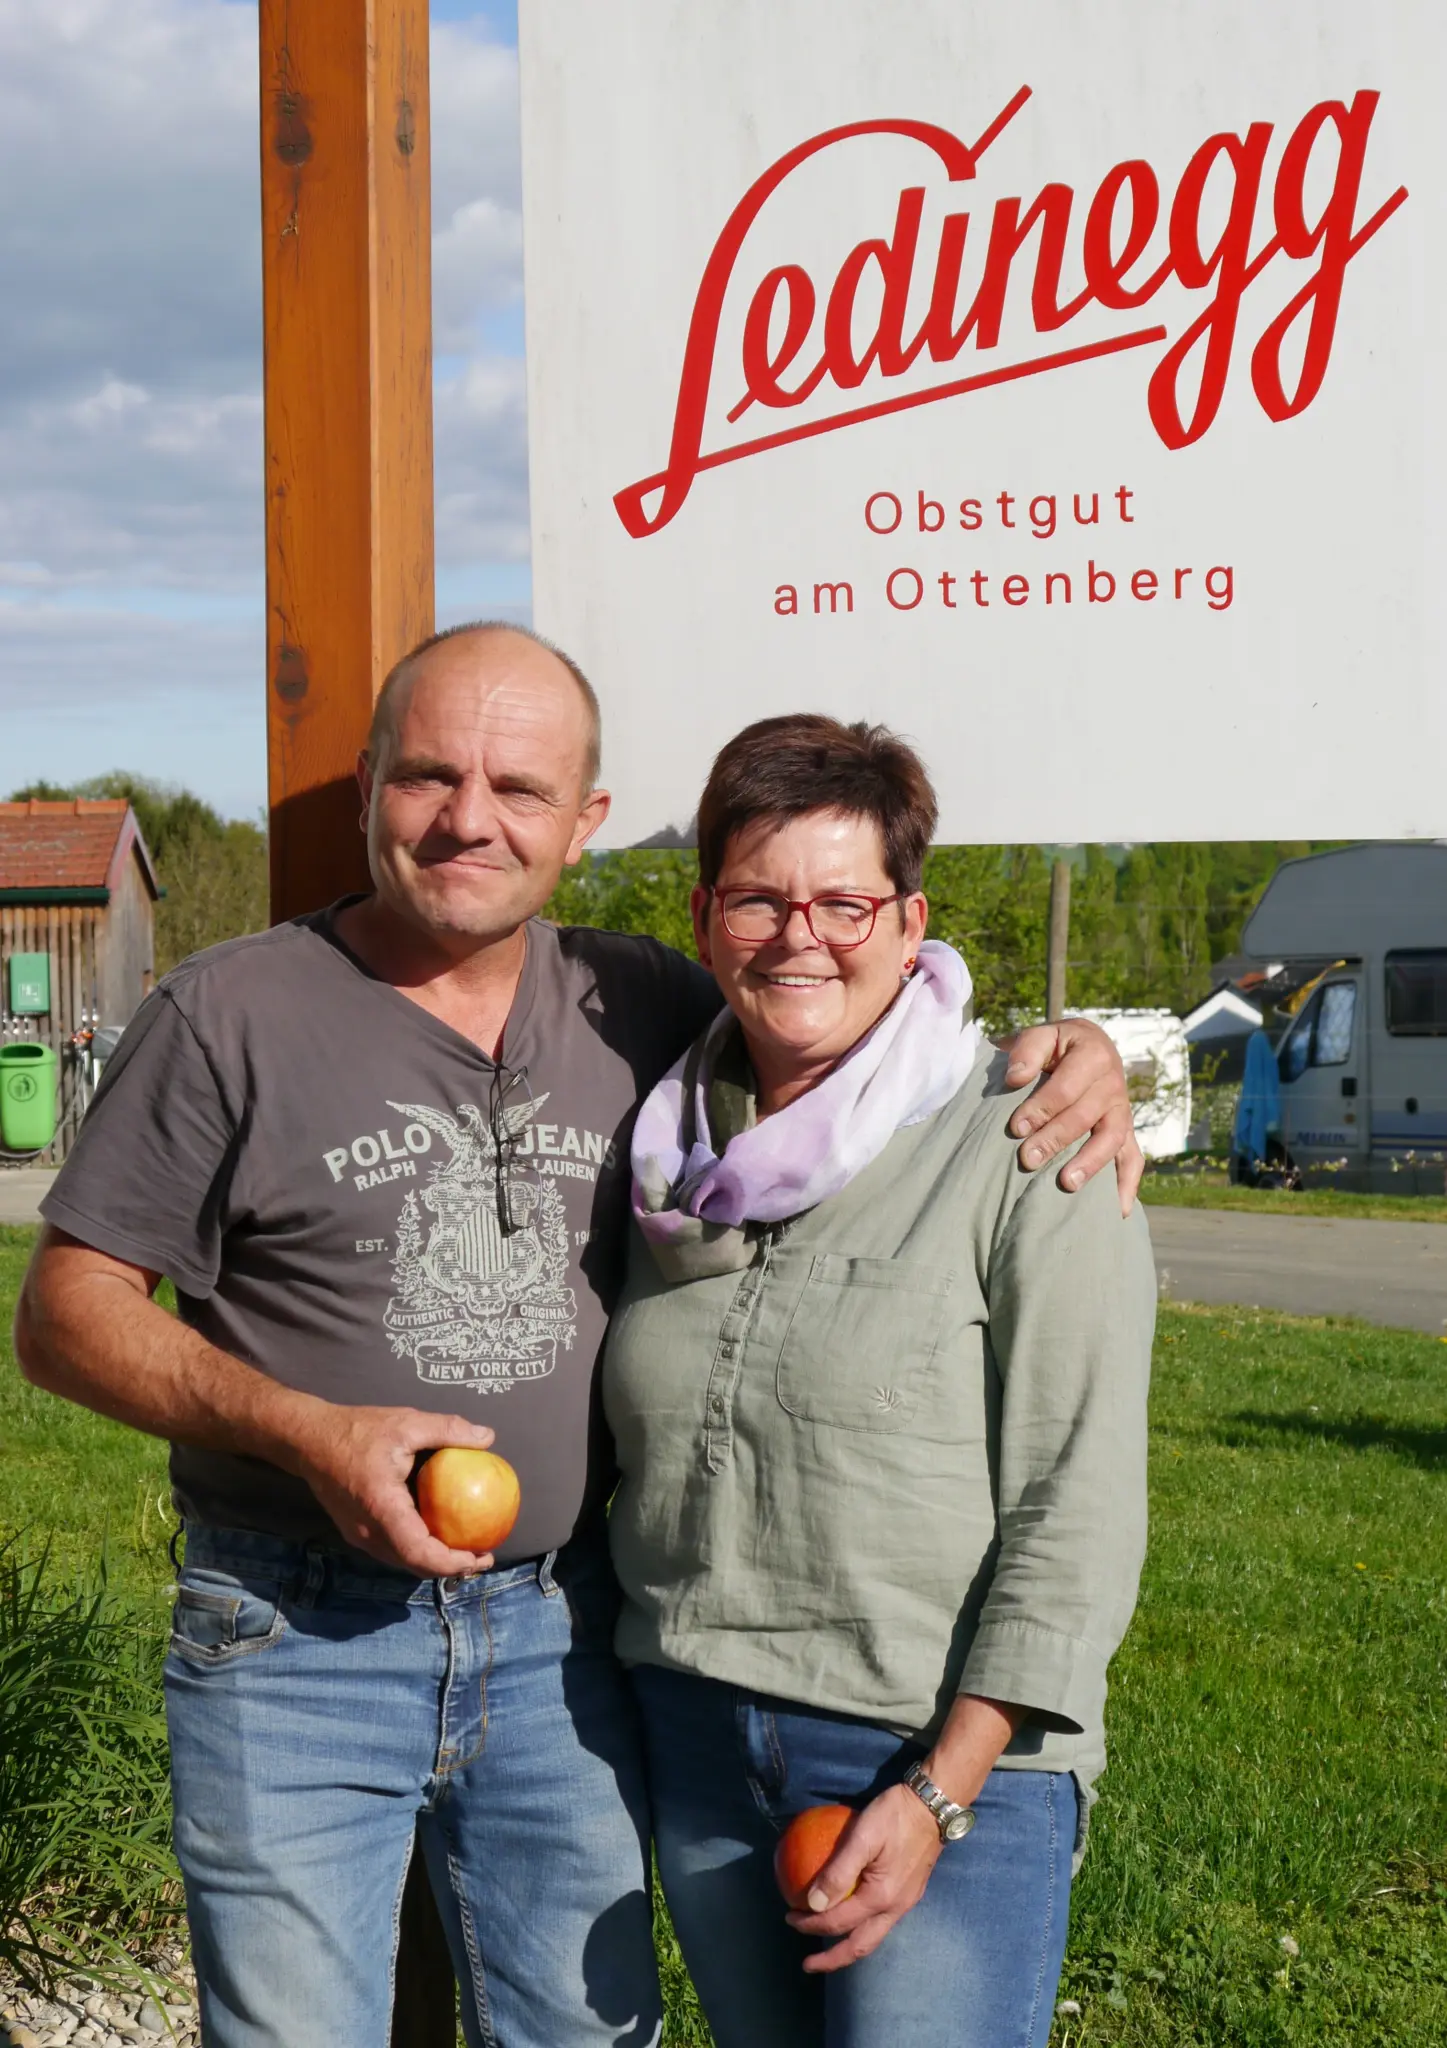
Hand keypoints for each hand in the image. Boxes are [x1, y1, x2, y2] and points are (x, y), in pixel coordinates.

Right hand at [287, 1401, 499, 1575]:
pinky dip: (417, 1551)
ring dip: (433, 1562)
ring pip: (402, 1561)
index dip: (451, 1563)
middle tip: (483, 1555)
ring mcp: (358, 1535)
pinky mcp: (355, 1532)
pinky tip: (437, 1533)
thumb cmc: (357, 1430)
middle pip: (413, 1565)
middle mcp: (367, 1531)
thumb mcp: (407, 1423)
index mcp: (381, 1508)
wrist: (309, 1441)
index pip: (418, 1552)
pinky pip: (392, 1550)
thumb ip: (448, 1429)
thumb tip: (487, 1437)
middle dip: (451, 1568)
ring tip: (465, 1549)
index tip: (480, 1556)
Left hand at [784, 1785, 941, 1972]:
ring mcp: (904, 1903)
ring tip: (827, 1946)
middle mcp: (895, 1908)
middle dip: (832, 1959)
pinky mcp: (909, 1894)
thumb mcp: (862, 1836)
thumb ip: (838, 1871)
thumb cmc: (894, 1816)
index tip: (789, 1916)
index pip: (838, 1922)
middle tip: (808, 1964)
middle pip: (860, 1947)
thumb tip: (812, 1904)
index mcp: (881, 1897)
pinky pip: (879, 1922)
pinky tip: (849, 1914)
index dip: (811, 1924)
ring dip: (847, 1947)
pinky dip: (860, 1927)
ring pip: (872, 1937)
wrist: (934, 1806)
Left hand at [1000, 1018, 1144, 1215]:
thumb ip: (1026, 1050)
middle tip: (1027, 1159)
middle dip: (1054, 1139)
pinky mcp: (1126, 1131)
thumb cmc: (1056, 1045)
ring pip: (1111, 1139)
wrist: (1087, 1045)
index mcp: (1093, 1055)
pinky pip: (1133, 1159)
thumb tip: (1015, 1077)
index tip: (1016, 1127)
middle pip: (1085, 1117)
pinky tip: (1117, 1211)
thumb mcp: (1041, 1035)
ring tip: (1067, 1184)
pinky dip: (1127, 1184)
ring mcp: (1122, 1110)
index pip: (1066, 1087)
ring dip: (1089, 1163)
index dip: (1041, 1107)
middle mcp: (1113, 1084)